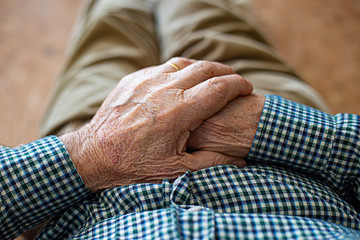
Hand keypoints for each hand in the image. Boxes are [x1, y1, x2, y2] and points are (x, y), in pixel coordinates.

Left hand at [60, 58, 252, 190]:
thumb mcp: (176, 171)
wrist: (93, 155)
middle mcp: (165, 89)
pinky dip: (179, 70)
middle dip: (226, 72)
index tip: (247, 88)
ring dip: (203, 68)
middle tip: (234, 80)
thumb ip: (212, 162)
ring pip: (184, 63)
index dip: (238, 85)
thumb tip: (241, 160)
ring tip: (213, 77)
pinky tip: (183, 79)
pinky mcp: (133, 79)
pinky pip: (162, 67)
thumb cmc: (134, 165)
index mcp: (180, 111)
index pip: (220, 87)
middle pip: (206, 69)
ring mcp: (147, 80)